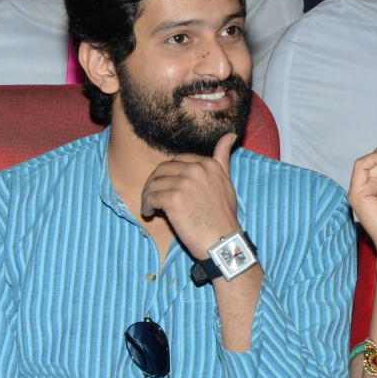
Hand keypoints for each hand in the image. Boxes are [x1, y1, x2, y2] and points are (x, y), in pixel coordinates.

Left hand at [138, 131, 240, 259]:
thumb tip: (230, 135)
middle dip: (154, 183)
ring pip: (154, 183)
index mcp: (208, 164)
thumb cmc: (223, 217)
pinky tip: (150, 213)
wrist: (223, 242)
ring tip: (150, 206)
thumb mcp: (227, 183)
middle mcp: (196, 169)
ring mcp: (184, 183)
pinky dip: (147, 206)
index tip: (166, 187)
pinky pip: (150, 197)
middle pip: (162, 169)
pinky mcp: (173, 199)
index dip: (168, 174)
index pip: (177, 160)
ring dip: (148, 195)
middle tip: (152, 197)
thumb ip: (222, 159)